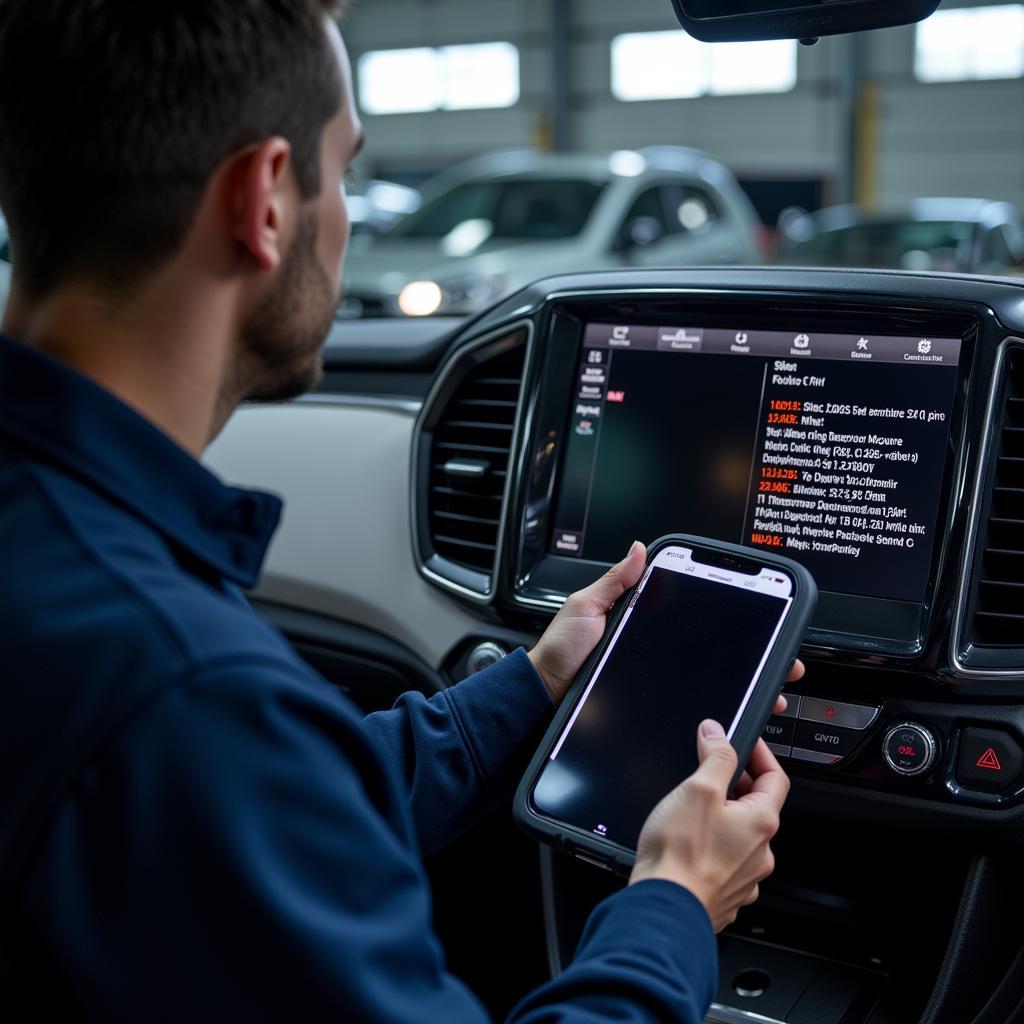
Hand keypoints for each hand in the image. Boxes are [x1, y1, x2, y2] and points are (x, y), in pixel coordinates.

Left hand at [527, 537, 804, 709]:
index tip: (759, 616)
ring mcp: (656, 678)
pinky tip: (739, 710)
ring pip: (708, 680)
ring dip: (743, 683)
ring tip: (774, 687)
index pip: (692, 615)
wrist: (544, 698)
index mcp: (642, 623)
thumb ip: (613, 583)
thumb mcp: (584, 608)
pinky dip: (715, 708)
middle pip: (712, 650)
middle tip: (782, 660)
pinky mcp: (652, 704)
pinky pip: (688, 703)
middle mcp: (654, 650)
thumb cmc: (560, 652)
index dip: (726, 616)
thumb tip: (638, 549)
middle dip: (751, 656)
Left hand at [528, 541, 646, 703]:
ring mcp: (627, 642)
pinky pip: (649, 657)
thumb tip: (638, 549)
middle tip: (641, 619)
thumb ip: (612, 580)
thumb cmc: (561, 645)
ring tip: (636, 639)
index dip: (657, 579)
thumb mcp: (586, 605)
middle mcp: (622, 619)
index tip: (670, 576)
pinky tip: (646, 655)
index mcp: (612, 600)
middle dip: (658, 611)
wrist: (552, 685)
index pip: (644, 582)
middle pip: (653, 610)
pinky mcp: (631, 664)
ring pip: (655, 634)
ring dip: (655, 636)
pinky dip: (651, 657)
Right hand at [630, 723, 789, 932]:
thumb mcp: (698, 789)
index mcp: (761, 822)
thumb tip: (718, 735)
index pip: (776, 777)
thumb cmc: (680, 855)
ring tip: (694, 811)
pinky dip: (712, 847)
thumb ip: (715, 757)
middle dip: (736, 785)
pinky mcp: (724, 894)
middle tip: (709, 773)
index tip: (745, 742)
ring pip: (740, 837)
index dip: (761, 754)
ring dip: (724, 819)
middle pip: (757, 807)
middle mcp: (760, 853)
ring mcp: (744, 878)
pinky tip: (689, 844)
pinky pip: (725, 863)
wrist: (664, 909)